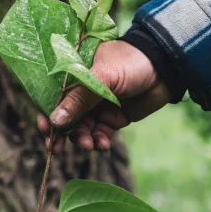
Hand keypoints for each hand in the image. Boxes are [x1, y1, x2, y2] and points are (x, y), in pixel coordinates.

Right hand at [37, 40, 170, 152]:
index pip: (53, 94)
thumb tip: (55, 121)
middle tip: (57, 148)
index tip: (45, 129)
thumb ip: (79, 99)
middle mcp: (84, 90)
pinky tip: (103, 144)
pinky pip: (100, 134)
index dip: (46, 112)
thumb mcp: (102, 77)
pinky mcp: (113, 117)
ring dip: (82, 139)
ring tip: (89, 144)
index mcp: (76, 73)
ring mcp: (98, 104)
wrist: (165, 68)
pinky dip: (98, 141)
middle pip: (65, 115)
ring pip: (82, 128)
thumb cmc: (130, 62)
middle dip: (62, 133)